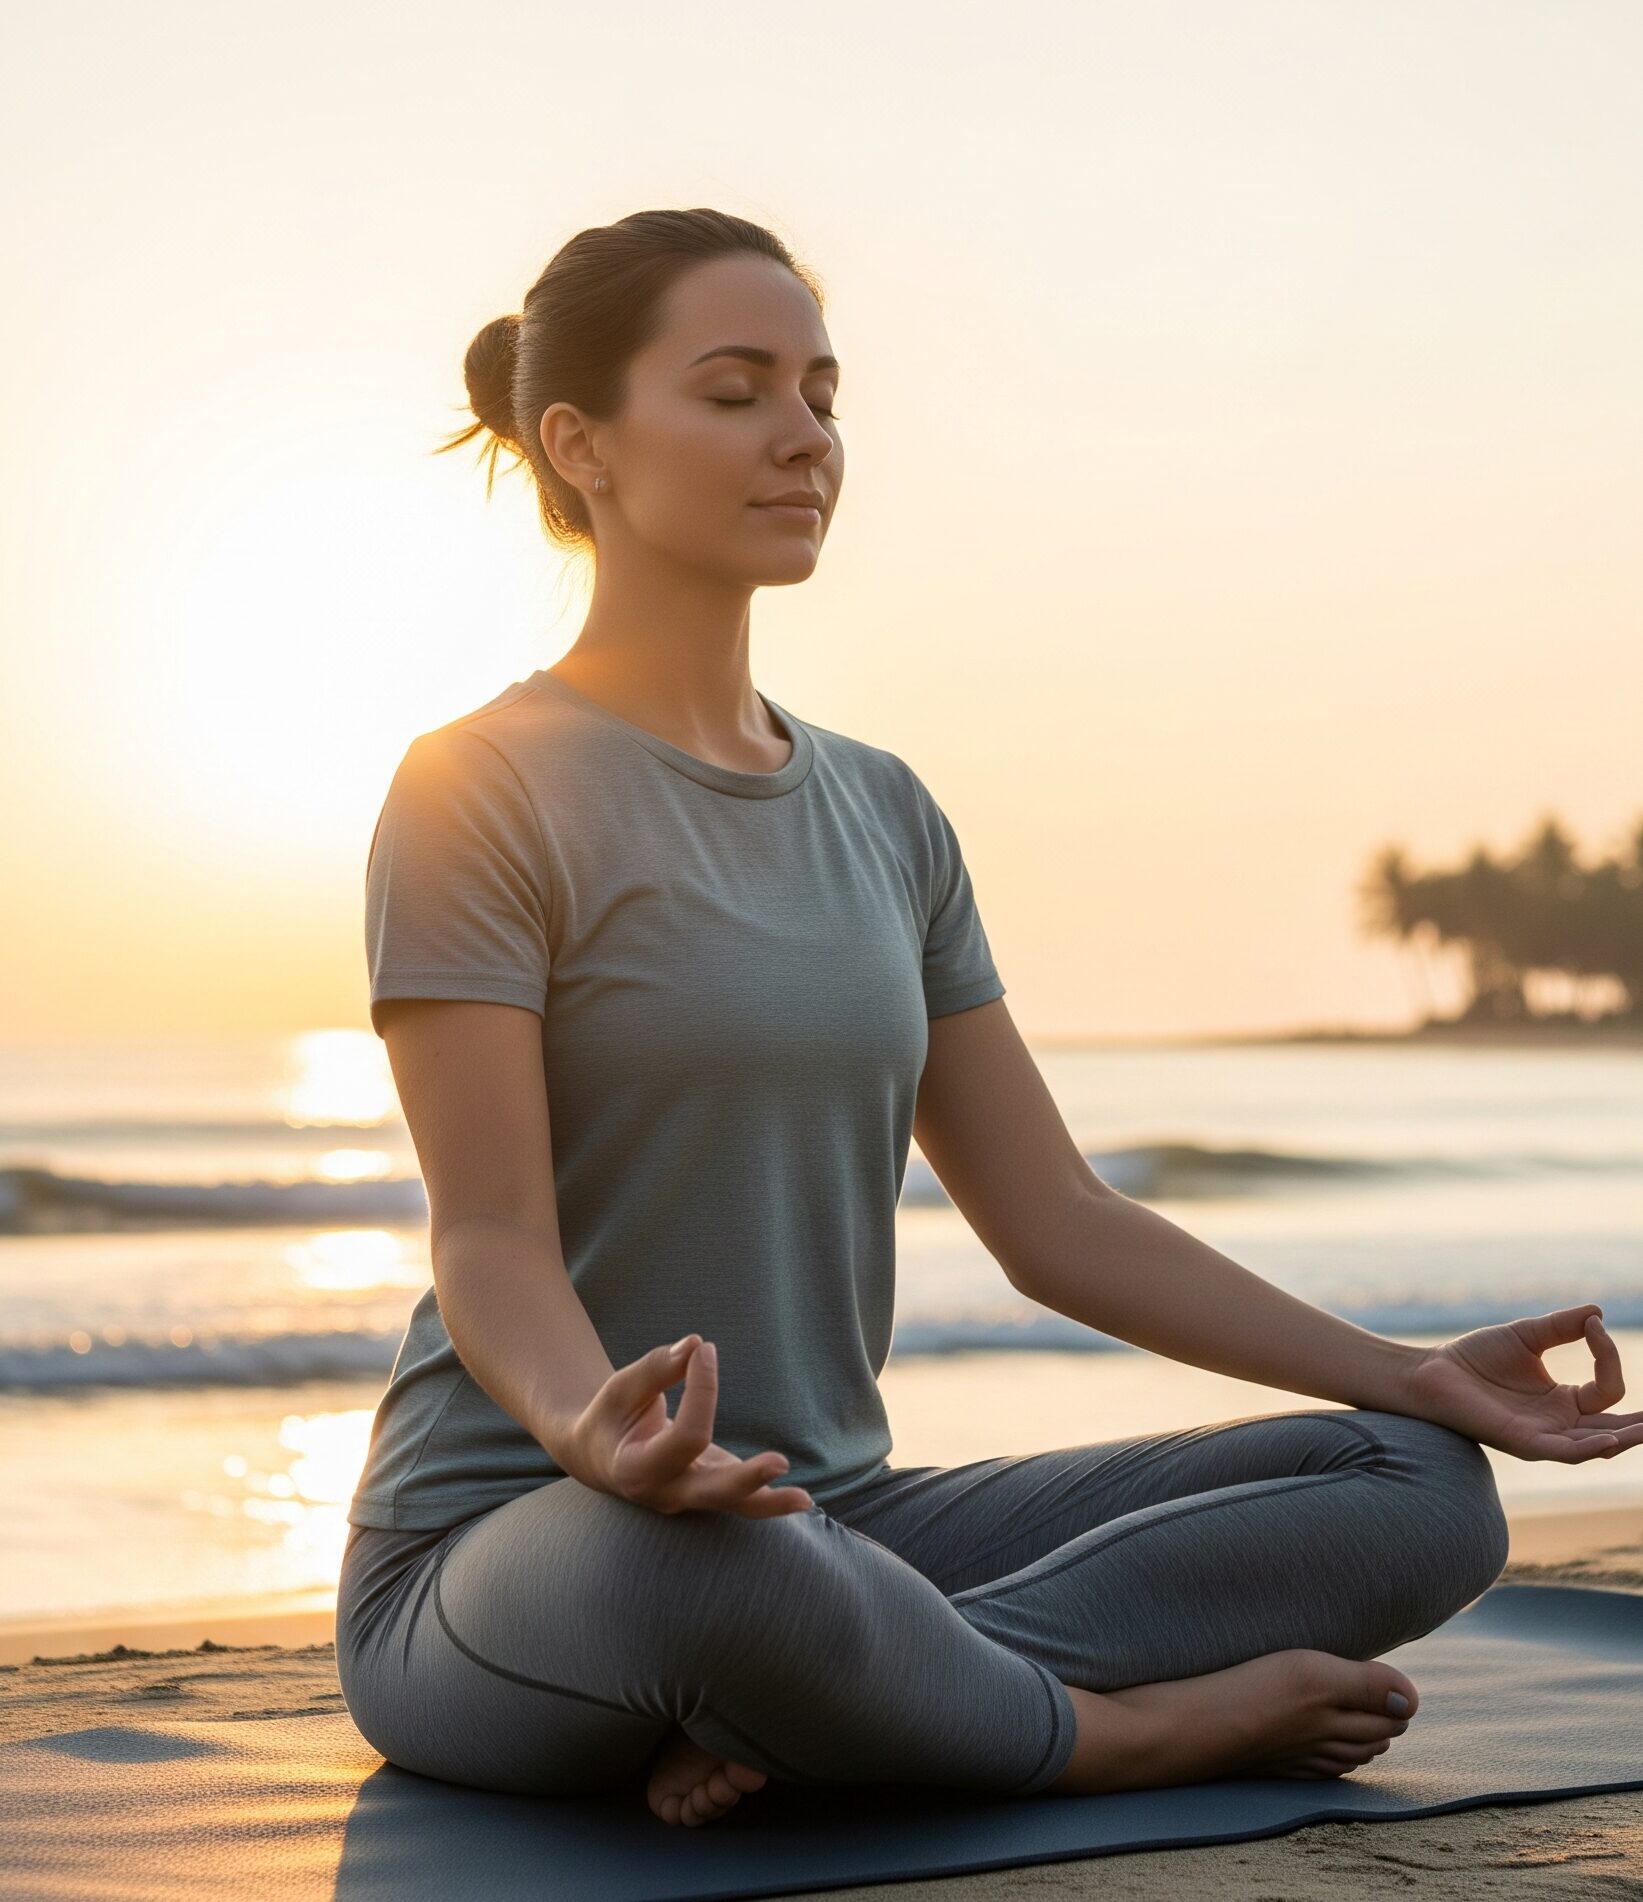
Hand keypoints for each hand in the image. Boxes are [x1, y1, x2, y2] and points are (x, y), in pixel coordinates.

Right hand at [564, 1335, 815, 1516]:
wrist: (598, 1456)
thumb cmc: (610, 1416)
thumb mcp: (619, 1389)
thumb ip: (656, 1369)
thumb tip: (696, 1346)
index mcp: (637, 1469)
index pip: (687, 1436)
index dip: (703, 1390)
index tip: (703, 1351)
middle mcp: (666, 1493)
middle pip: (713, 1492)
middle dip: (747, 1479)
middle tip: (780, 1462)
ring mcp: (691, 1497)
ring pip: (735, 1506)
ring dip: (771, 1502)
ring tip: (805, 1498)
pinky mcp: (710, 1488)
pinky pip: (743, 1500)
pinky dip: (771, 1499)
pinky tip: (801, 1498)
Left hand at [1400, 1305, 1642, 1461]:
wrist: (1431, 1371)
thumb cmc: (1474, 1357)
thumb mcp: (1527, 1336)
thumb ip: (1562, 1327)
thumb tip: (1598, 1312)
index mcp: (1564, 1401)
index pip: (1606, 1389)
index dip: (1607, 1357)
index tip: (1593, 1325)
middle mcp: (1559, 1423)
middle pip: (1613, 1427)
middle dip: (1641, 1426)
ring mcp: (1543, 1436)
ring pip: (1596, 1444)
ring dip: (1624, 1438)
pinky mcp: (1523, 1443)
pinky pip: (1564, 1452)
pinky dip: (1589, 1447)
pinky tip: (1609, 1438)